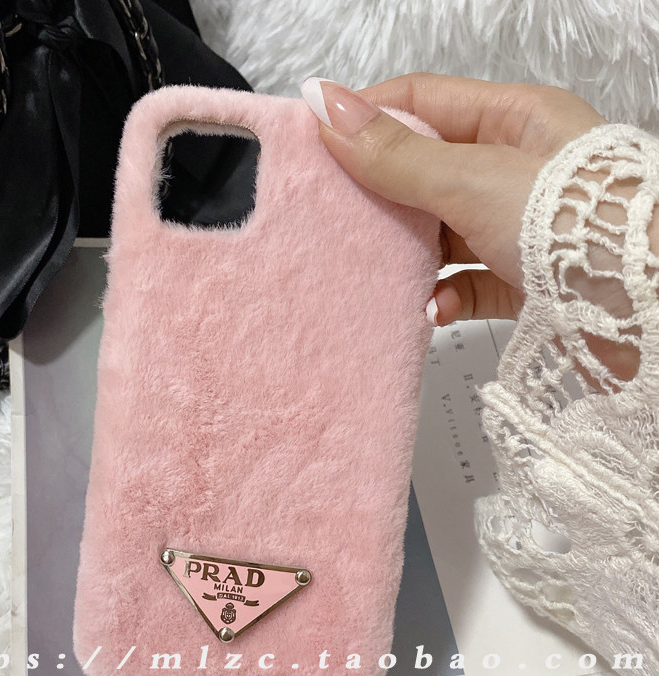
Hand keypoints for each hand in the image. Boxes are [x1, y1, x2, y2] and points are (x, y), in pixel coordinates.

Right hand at [299, 73, 606, 326]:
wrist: (642, 308)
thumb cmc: (574, 226)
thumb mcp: (474, 178)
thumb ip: (399, 154)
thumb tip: (331, 111)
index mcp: (516, 120)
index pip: (423, 100)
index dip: (366, 114)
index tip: (315, 137)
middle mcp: (516, 171)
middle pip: (426, 171)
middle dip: (380, 193)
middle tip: (333, 209)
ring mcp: (517, 229)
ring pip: (440, 234)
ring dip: (409, 255)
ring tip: (375, 266)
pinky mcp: (521, 283)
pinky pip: (465, 285)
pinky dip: (442, 297)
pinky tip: (430, 306)